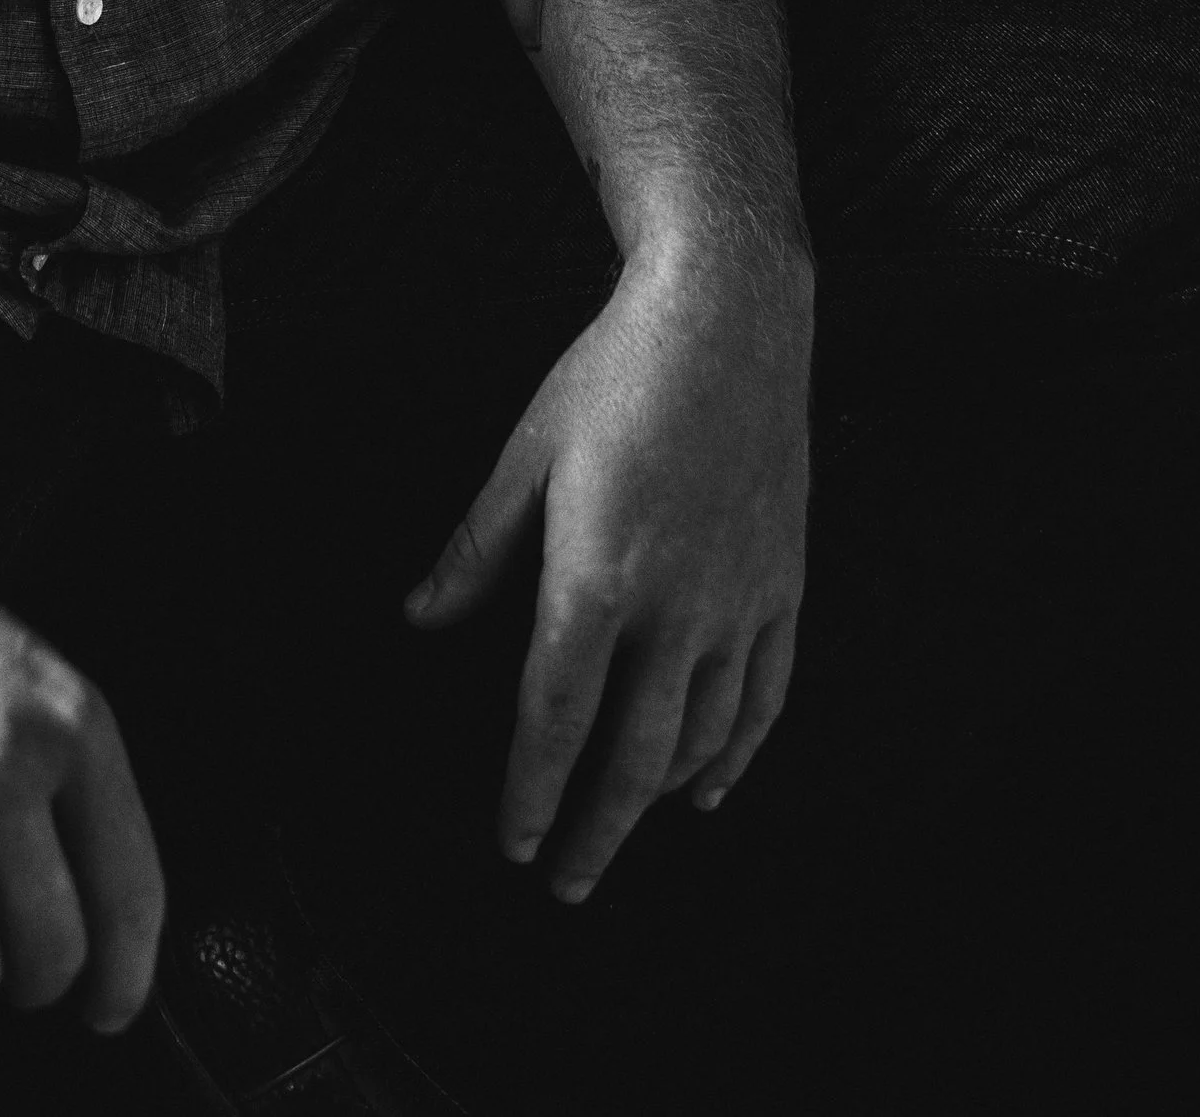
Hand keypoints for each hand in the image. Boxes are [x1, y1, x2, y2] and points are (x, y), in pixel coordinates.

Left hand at [402, 244, 811, 899]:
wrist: (730, 316)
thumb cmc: (613, 375)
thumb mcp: (527, 452)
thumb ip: (475, 550)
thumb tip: (416, 618)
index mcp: (597, 575)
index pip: (555, 715)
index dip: (531, 789)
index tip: (513, 842)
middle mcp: (675, 605)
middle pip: (633, 753)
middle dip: (595, 829)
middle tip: (565, 882)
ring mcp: (739, 599)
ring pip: (702, 736)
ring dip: (657, 796)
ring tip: (620, 829)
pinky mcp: (783, 583)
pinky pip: (765, 696)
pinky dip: (737, 753)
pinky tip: (711, 787)